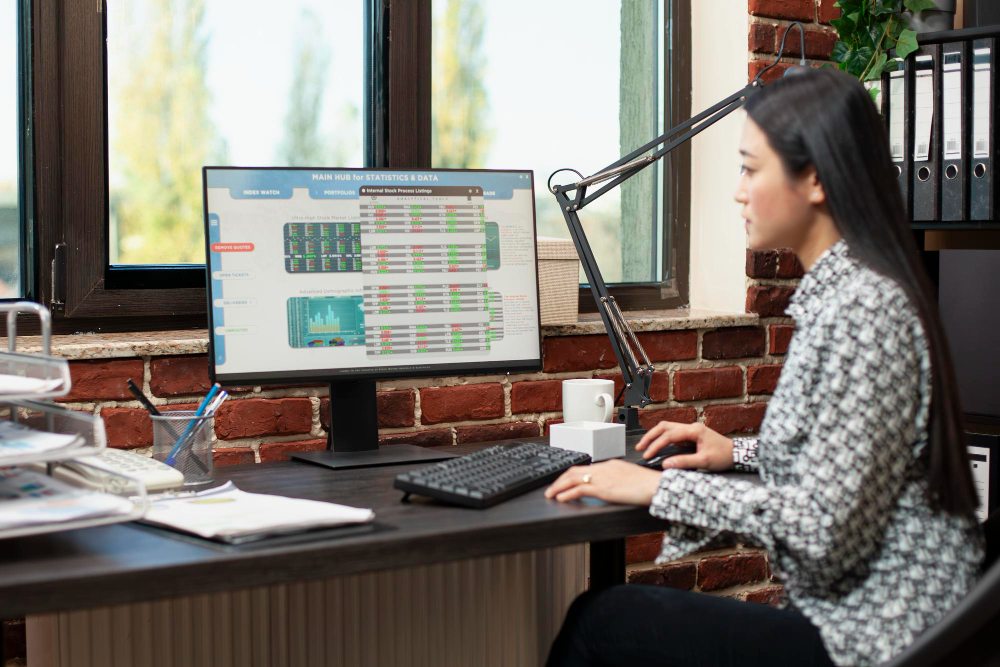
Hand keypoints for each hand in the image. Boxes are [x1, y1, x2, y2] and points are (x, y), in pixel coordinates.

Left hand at [544, 459, 662, 505]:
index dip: (571, 475)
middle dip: (560, 479)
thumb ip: (618, 481)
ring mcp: (602, 477)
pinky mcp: (603, 488)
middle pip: (575, 470)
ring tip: (550, 494)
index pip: (585, 468)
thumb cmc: (649, 485)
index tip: (564, 481)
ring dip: (558, 487)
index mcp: (610, 465)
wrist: (657, 486)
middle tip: (551, 488)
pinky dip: (567, 494)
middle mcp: (604, 468)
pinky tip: (561, 499)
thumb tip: (612, 489)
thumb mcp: (630, 479)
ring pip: (572, 478)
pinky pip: (579, 489)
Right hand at [635, 421, 734, 471]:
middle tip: (640, 448)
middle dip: (650, 436)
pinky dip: (662, 438)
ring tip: (645, 446)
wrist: (736, 454)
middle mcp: (691, 427)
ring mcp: (691, 430)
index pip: (669, 435)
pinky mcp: (691, 435)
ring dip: (655, 436)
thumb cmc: (723, 456)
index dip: (656, 445)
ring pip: (667, 427)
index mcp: (694, 430)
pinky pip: (672, 433)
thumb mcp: (704, 462)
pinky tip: (657, 445)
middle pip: (664, 426)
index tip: (647, 454)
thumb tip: (666, 465)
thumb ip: (685, 462)